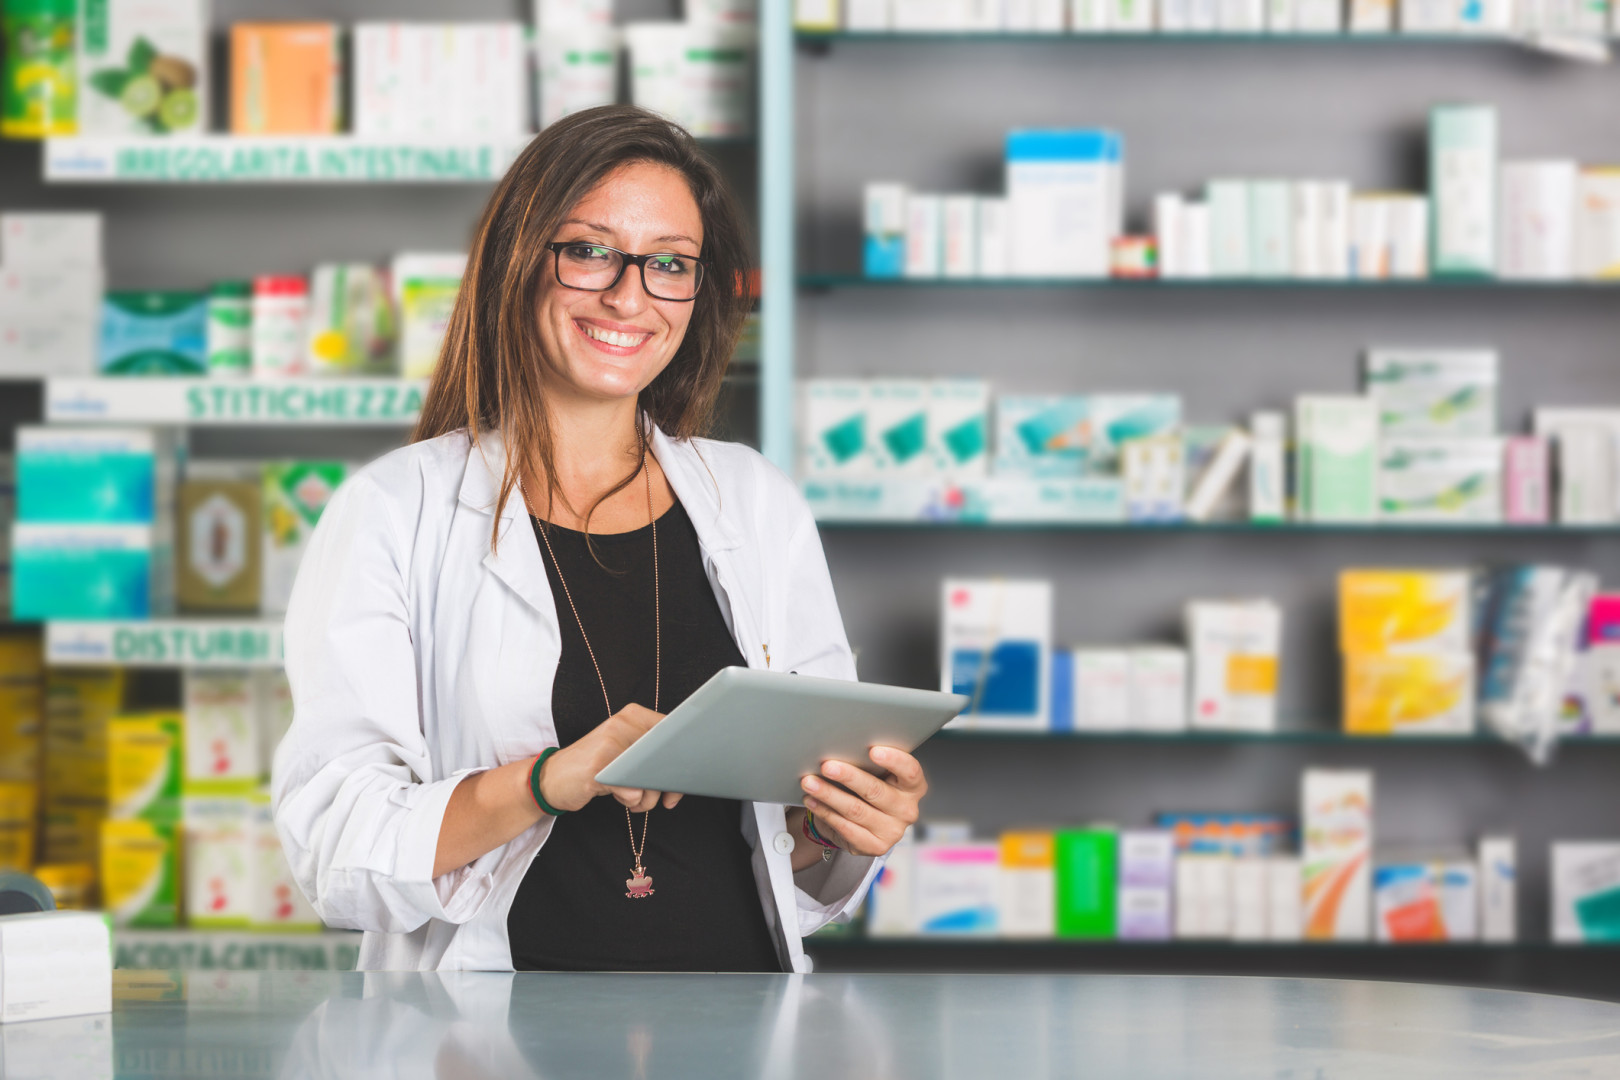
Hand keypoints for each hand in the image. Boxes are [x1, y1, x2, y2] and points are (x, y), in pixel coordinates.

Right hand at [537, 704, 684, 813]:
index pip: (673, 733)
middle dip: (666, 784)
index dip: (682, 760)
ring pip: (650, 777)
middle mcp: (623, 723)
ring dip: (647, 798)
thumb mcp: (626, 753)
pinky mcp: (598, 766)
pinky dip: (630, 801)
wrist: (551, 778)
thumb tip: (688, 773)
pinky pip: (632, 792)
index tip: (681, 781)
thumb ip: (653, 755)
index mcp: (633, 715)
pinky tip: (618, 796)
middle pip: (665, 757)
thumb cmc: (596, 768)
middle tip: (665, 797)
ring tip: (633, 797)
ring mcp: (610, 743)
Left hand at [799, 746, 925, 857]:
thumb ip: (870, 763)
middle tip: (827, 766)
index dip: (894, 760)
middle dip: (849, 776)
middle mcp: (907, 810)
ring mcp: (892, 831)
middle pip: (876, 790)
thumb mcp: (877, 774)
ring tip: (810, 782)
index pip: (910, 771)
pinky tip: (812, 801)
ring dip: (829, 794)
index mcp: (913, 787)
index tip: (873, 750)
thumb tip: (842, 745)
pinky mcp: (875, 846)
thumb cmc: (870, 788)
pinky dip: (825, 812)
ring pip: (856, 810)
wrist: (863, 823)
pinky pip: (846, 827)